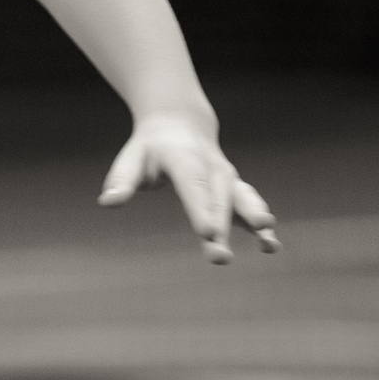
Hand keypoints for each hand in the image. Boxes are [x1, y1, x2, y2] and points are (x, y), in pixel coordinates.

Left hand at [99, 114, 278, 263]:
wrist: (180, 123)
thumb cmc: (151, 147)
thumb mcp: (131, 158)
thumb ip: (121, 180)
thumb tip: (107, 202)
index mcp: (183, 158)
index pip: (192, 185)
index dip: (201, 208)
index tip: (207, 232)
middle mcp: (210, 166)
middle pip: (217, 199)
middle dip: (221, 227)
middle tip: (220, 256)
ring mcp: (226, 177)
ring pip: (242, 199)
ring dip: (253, 220)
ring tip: (268, 243)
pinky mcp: (235, 188)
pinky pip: (250, 204)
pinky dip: (261, 224)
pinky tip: (271, 244)